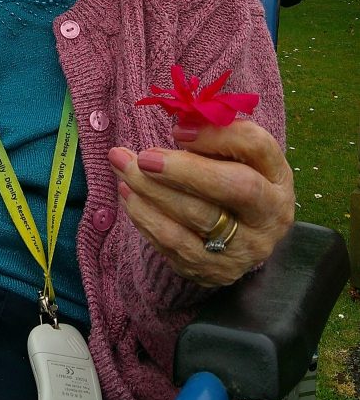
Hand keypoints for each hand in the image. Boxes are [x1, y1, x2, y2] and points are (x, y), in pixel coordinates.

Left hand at [107, 120, 294, 286]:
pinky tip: (128, 194)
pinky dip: (145, 216)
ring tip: (122, 167)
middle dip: (182, 168)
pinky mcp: (215, 271)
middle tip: (142, 156)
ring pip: (196, 219)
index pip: (256, 146)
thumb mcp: (234, 152)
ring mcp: (245, 249)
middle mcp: (270, 215)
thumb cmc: (233, 176)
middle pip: (232, 186)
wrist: (241, 233)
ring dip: (151, 191)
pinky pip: (175, 245)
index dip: (216, 135)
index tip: (177, 130)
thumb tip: (181, 128)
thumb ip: (213, 134)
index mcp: (277, 175)